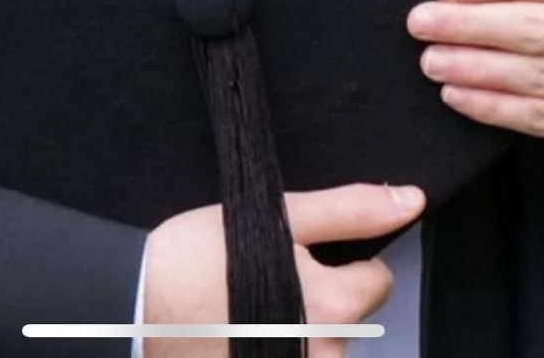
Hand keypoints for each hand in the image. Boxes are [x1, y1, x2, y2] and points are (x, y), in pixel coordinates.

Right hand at [143, 180, 424, 357]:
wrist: (132, 307)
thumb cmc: (197, 258)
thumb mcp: (275, 217)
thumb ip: (348, 210)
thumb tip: (411, 200)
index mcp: (333, 309)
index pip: (378, 281)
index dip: (345, 261)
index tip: (305, 256)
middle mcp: (326, 357)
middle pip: (349, 321)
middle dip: (322, 300)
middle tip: (268, 281)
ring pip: (323, 349)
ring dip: (300, 331)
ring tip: (248, 309)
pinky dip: (278, 349)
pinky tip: (242, 336)